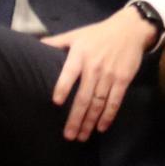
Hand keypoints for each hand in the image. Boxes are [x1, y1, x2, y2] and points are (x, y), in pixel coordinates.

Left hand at [44, 5, 155, 139]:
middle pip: (84, 96)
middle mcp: (94, 67)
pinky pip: (115, 101)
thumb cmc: (98, 34)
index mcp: (80, 55)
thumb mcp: (76, 34)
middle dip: (76, 118)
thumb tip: (34, 42)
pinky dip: (108, 116)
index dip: (63, 87)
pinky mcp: (123, 80)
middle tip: (69, 136)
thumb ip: (56, 42)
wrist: (130, 29)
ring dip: (90, 121)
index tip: (56, 102)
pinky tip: (101, 127)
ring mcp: (110, 75)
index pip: (70, 73)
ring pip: (98, 103)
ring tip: (82, 136)